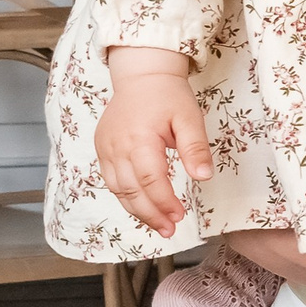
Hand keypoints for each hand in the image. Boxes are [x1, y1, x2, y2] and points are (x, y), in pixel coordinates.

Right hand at [96, 47, 211, 237]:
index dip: (164, 202)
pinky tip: (142, 207)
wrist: (142, 77)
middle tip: (169, 229)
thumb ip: (195, 148)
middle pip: (131, 190)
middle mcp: (117, 146)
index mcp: (139, 138)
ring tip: (158, 225)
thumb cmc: (168, 96)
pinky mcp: (102, 150)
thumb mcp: (190, 118)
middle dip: (151, 214)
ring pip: (118, 189)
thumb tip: (203, 177)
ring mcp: (105, 148)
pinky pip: (111, 181)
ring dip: (137, 210)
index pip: (151, 180)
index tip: (179, 216)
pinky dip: (126, 197)